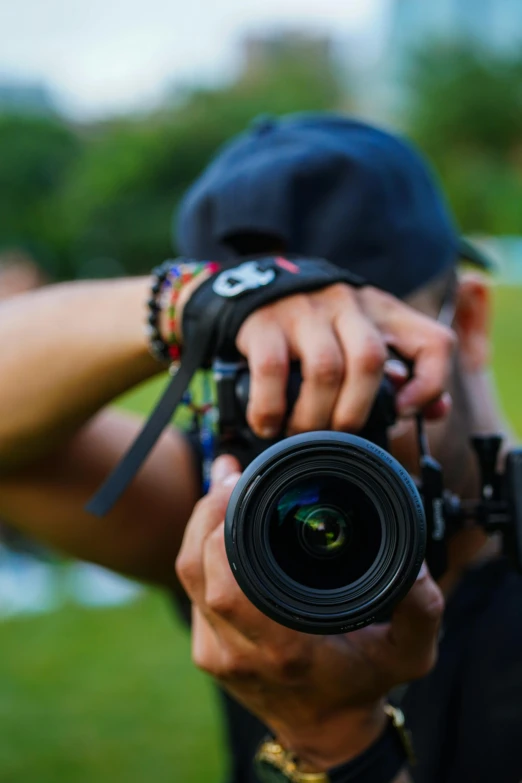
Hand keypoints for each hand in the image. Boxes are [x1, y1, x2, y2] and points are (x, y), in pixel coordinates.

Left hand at [176, 456, 443, 771]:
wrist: (325, 730)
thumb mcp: (409, 653)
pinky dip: (201, 548)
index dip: (220, 531)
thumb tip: (416, 565)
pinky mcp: (206, 646)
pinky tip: (220, 521)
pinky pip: (192, 587)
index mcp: (283, 649)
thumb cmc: (362, 685)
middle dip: (208, 512)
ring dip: (200, 525)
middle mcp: (238, 652)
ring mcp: (215, 650)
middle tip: (232, 473)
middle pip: (197, 570)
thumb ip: (421, 610)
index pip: (228, 589)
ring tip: (224, 485)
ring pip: (188, 574)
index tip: (238, 486)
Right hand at [235, 284, 454, 437]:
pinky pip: (272, 370)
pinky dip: (271, 407)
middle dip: (356, 411)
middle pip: (369, 360)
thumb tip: (435, 411)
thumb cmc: (324, 327)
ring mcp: (306, 312)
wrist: (261, 285)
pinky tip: (268, 424)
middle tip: (338, 437)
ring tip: (301, 435)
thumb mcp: (369, 336)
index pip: (434, 342)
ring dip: (314, 417)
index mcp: (386, 314)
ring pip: (325, 368)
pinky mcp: (266, 322)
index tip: (402, 411)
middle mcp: (350, 307)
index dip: (429, 385)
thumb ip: (406, 373)